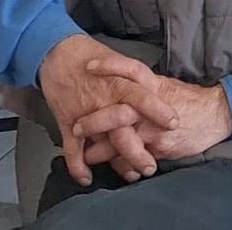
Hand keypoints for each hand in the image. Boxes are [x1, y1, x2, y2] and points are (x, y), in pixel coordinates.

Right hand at [38, 35, 176, 184]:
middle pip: (123, 130)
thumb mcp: (121, 61)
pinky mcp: (67, 122)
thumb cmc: (91, 55)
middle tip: (150, 167)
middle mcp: (104, 101)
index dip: (158, 111)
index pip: (142, 98)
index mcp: (119, 83)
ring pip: (102, 145)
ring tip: (130, 175)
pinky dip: (78, 166)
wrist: (58, 53)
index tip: (173, 124)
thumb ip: (137, 81)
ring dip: (116, 163)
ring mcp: (85, 114)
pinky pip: (72, 149)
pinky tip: (87, 178)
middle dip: (138, 152)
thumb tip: (158, 94)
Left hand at [72, 58, 231, 164]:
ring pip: (121, 140)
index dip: (110, 66)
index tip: (90, 66)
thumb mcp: (167, 86)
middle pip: (119, 111)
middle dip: (95, 121)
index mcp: (155, 86)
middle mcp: (153, 107)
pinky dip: (119, 164)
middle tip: (76, 127)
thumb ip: (144, 88)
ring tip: (84, 155)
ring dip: (99, 150)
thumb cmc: (189, 99)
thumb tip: (122, 84)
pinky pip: (134, 158)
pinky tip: (110, 169)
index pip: (131, 70)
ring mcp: (155, 129)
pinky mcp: (160, 148)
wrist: (217, 115)